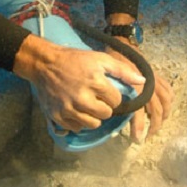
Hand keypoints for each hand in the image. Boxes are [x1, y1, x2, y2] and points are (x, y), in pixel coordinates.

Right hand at [12, 35, 146, 131]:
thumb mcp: (100, 59)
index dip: (112, 96)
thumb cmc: (75, 60)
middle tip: (96, 98)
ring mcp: (69, 108)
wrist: (44, 63)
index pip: (116, 101)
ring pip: (93, 125)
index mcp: (95, 82)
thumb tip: (142, 81)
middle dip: (104, 107)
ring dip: (93, 117)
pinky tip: (76, 110)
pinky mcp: (58, 116)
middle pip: (106, 114)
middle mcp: (82, 98)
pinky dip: (79, 121)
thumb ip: (122, 70)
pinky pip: (77, 128)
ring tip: (88, 105)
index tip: (105, 90)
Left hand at [106, 38, 174, 142]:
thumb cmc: (112, 61)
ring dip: (163, 117)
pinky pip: (169, 90)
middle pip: (156, 110)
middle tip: (146, 137)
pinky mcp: (158, 77)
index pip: (139, 111)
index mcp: (135, 87)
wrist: (122, 43)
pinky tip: (166, 110)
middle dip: (153, 126)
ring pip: (166, 102)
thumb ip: (115, 93)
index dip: (139, 126)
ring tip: (156, 127)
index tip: (137, 139)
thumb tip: (113, 113)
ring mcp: (155, 81)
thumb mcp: (109, 77)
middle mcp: (148, 85)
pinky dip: (170, 101)